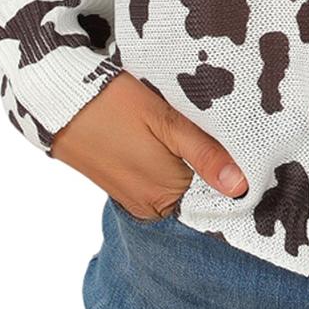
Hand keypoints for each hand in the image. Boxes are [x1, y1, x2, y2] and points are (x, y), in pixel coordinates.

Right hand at [50, 70, 248, 220]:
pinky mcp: (125, 190)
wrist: (61, 100)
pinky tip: (174, 144)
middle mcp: (150, 207)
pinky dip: (173, 167)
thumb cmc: (114, 103)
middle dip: (215, 169)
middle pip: (200, 194)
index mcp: (164, 195)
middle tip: (222, 136)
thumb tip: (241, 186)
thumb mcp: (165, 121)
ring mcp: (136, 201)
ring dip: (193, 167)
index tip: (247, 152)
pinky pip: (162, 185)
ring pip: (182, 188)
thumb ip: (204, 154)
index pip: (218, 197)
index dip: (235, 174)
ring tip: (196, 136)